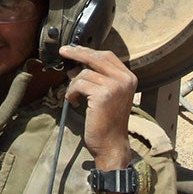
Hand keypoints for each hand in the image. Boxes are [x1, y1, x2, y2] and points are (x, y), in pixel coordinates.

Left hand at [61, 46, 137, 171]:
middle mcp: (125, 80)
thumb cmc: (107, 122)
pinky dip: (71, 92)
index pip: (107, 56)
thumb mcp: (107, 95)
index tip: (75, 49)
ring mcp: (115, 86)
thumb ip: (98, 78)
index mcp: (129, 78)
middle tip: (63, 51)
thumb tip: (76, 66)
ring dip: (73, 84)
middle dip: (77, 53)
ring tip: (73, 95)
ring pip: (84, 73)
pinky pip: (79, 84)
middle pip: (96, 57)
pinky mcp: (103, 95)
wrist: (111, 144)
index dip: (89, 51)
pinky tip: (73, 101)